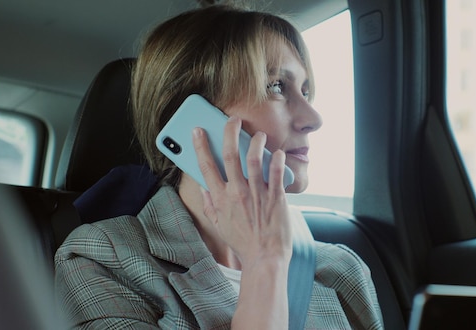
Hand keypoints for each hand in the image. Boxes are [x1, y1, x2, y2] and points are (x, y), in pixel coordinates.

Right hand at [191, 116, 292, 266]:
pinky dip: (277, 159)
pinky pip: (276, 172)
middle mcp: (237, 193)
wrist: (264, 259)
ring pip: (254, 159)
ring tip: (258, 134)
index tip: (198, 131)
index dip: (200, 146)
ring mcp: (257, 194)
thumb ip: (209, 205)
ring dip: (256, 141)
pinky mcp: (276, 198)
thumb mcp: (219, 226)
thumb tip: (204, 188)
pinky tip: (277, 152)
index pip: (206, 166)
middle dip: (230, 133)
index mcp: (220, 199)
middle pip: (230, 155)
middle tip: (233, 120)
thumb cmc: (242, 243)